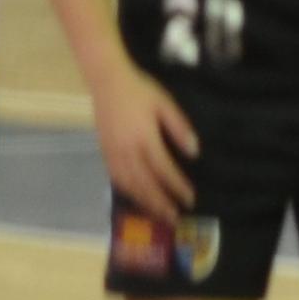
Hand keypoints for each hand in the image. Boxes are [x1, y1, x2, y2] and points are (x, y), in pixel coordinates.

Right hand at [92, 65, 200, 222]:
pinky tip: (138, 199)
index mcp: (144, 138)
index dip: (177, 186)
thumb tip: (194, 152)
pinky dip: (129, 192)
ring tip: (159, 214)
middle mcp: (127, 150)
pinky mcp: (105, 153)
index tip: (190, 198)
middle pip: (145, 184)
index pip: (163, 169)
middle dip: (161, 202)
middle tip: (175, 218)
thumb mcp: (164, 103)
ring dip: (145, 202)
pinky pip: (117, 179)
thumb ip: (179, 128)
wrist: (106, 82)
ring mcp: (113, 153)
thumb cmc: (140, 91)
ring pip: (130, 185)